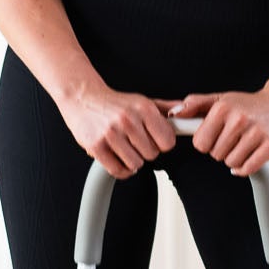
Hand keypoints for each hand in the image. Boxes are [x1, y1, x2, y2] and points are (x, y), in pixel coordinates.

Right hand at [58, 83, 185, 179]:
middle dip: (145, 151)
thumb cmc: (114, 103)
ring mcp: (111, 133)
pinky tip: (118, 157)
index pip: (168, 142)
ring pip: (136, 164)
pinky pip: (118, 171)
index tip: (154, 139)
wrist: (83, 98)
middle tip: (135, 141)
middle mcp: (128, 120)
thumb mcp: (142, 101)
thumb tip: (185, 111)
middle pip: (152, 155)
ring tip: (124, 147)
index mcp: (144, 108)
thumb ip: (166, 108)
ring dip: (132, 160)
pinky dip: (121, 169)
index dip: (162, 143)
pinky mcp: (96, 146)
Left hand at [170, 84, 268, 176]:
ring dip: (236, 158)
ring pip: (231, 163)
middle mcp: (239, 120)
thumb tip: (174, 113)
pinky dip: (246, 167)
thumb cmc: (250, 104)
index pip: (200, 143)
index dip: (207, 143)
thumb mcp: (221, 99)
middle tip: (234, 139)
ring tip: (244, 144)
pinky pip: (248, 168)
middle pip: (215, 155)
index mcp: (223, 109)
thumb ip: (195, 104)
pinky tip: (249, 155)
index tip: (215, 137)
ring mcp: (257, 133)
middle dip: (222, 150)